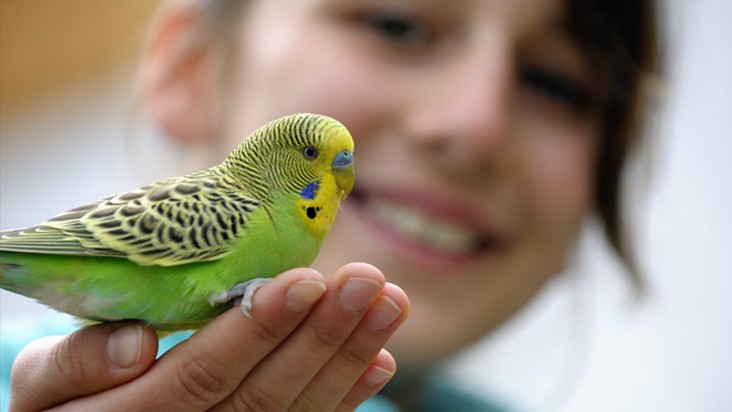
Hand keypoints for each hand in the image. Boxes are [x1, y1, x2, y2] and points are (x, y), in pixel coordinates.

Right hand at [9, 263, 408, 410]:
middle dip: (321, 337)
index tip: (306, 281)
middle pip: (263, 395)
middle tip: (369, 283)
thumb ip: (76, 364)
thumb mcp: (45, 385)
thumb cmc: (63, 405)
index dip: (255, 330)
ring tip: (390, 304)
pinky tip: (379, 360)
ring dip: (346, 358)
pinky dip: (344, 398)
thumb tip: (135, 343)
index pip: (203, 374)